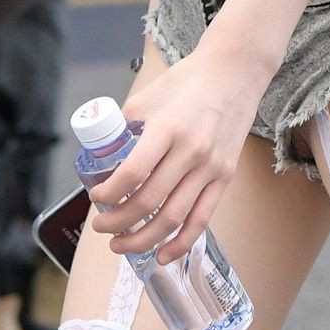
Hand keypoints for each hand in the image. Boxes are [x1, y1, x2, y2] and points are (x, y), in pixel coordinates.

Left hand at [89, 36, 268, 263]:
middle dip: (118, 222)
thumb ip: (124, 126)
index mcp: (167, 128)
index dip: (108, 193)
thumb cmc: (187, 82)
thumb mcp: (147, 97)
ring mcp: (211, 167)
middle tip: (101, 227)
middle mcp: (191, 151)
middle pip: (148, 201)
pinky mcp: (224, 177)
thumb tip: (101, 157)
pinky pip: (202, 218)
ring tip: (121, 245)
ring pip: (173, 217)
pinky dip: (181, 242)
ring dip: (143, 239)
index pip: (132, 173)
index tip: (95, 198)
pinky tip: (162, 255)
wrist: (234, 74)